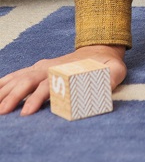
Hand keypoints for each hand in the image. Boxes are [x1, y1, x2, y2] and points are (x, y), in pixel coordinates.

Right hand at [0, 45, 126, 115]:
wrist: (99, 49)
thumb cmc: (106, 64)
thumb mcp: (115, 70)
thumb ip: (112, 78)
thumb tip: (105, 87)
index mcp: (66, 70)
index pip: (48, 85)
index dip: (36, 99)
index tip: (25, 113)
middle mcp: (51, 67)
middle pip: (29, 81)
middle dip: (15, 96)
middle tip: (3, 111)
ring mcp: (43, 66)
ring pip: (20, 77)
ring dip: (6, 89)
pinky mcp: (38, 68)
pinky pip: (18, 74)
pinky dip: (5, 82)